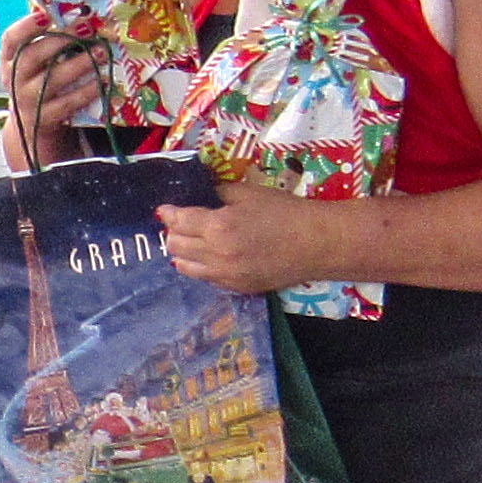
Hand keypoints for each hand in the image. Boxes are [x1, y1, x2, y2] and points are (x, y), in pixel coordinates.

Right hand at [1, 28, 108, 165]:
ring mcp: (27, 100)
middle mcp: (13, 79)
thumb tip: (80, 14)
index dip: (26, 26)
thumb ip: (49, 40)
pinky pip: (67, 103)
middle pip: (30, 57)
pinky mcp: (44, 119)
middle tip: (86, 28)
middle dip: (59, 40)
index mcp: (9, 59)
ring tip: (102, 51)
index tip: (47, 15)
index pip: (10, 39)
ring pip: (51, 80)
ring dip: (79, 64)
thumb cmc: (38, 81)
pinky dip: (86, 91)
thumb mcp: (35, 62)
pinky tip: (103, 81)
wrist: (32, 125)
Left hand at [159, 180, 340, 296]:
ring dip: (183, 251)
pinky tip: (207, 257)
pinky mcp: (237, 288)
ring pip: (185, 266)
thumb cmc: (286, 212)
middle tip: (180, 223)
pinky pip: (206, 279)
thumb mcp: (249, 193)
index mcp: (218, 226)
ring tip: (190, 241)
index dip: (168, 213)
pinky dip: (200, 267)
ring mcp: (226, 276)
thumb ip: (220, 194)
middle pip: (176, 245)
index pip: (179, 221)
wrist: (317, 244)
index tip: (164, 210)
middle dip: (173, 232)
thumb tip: (201, 195)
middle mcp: (216, 255)